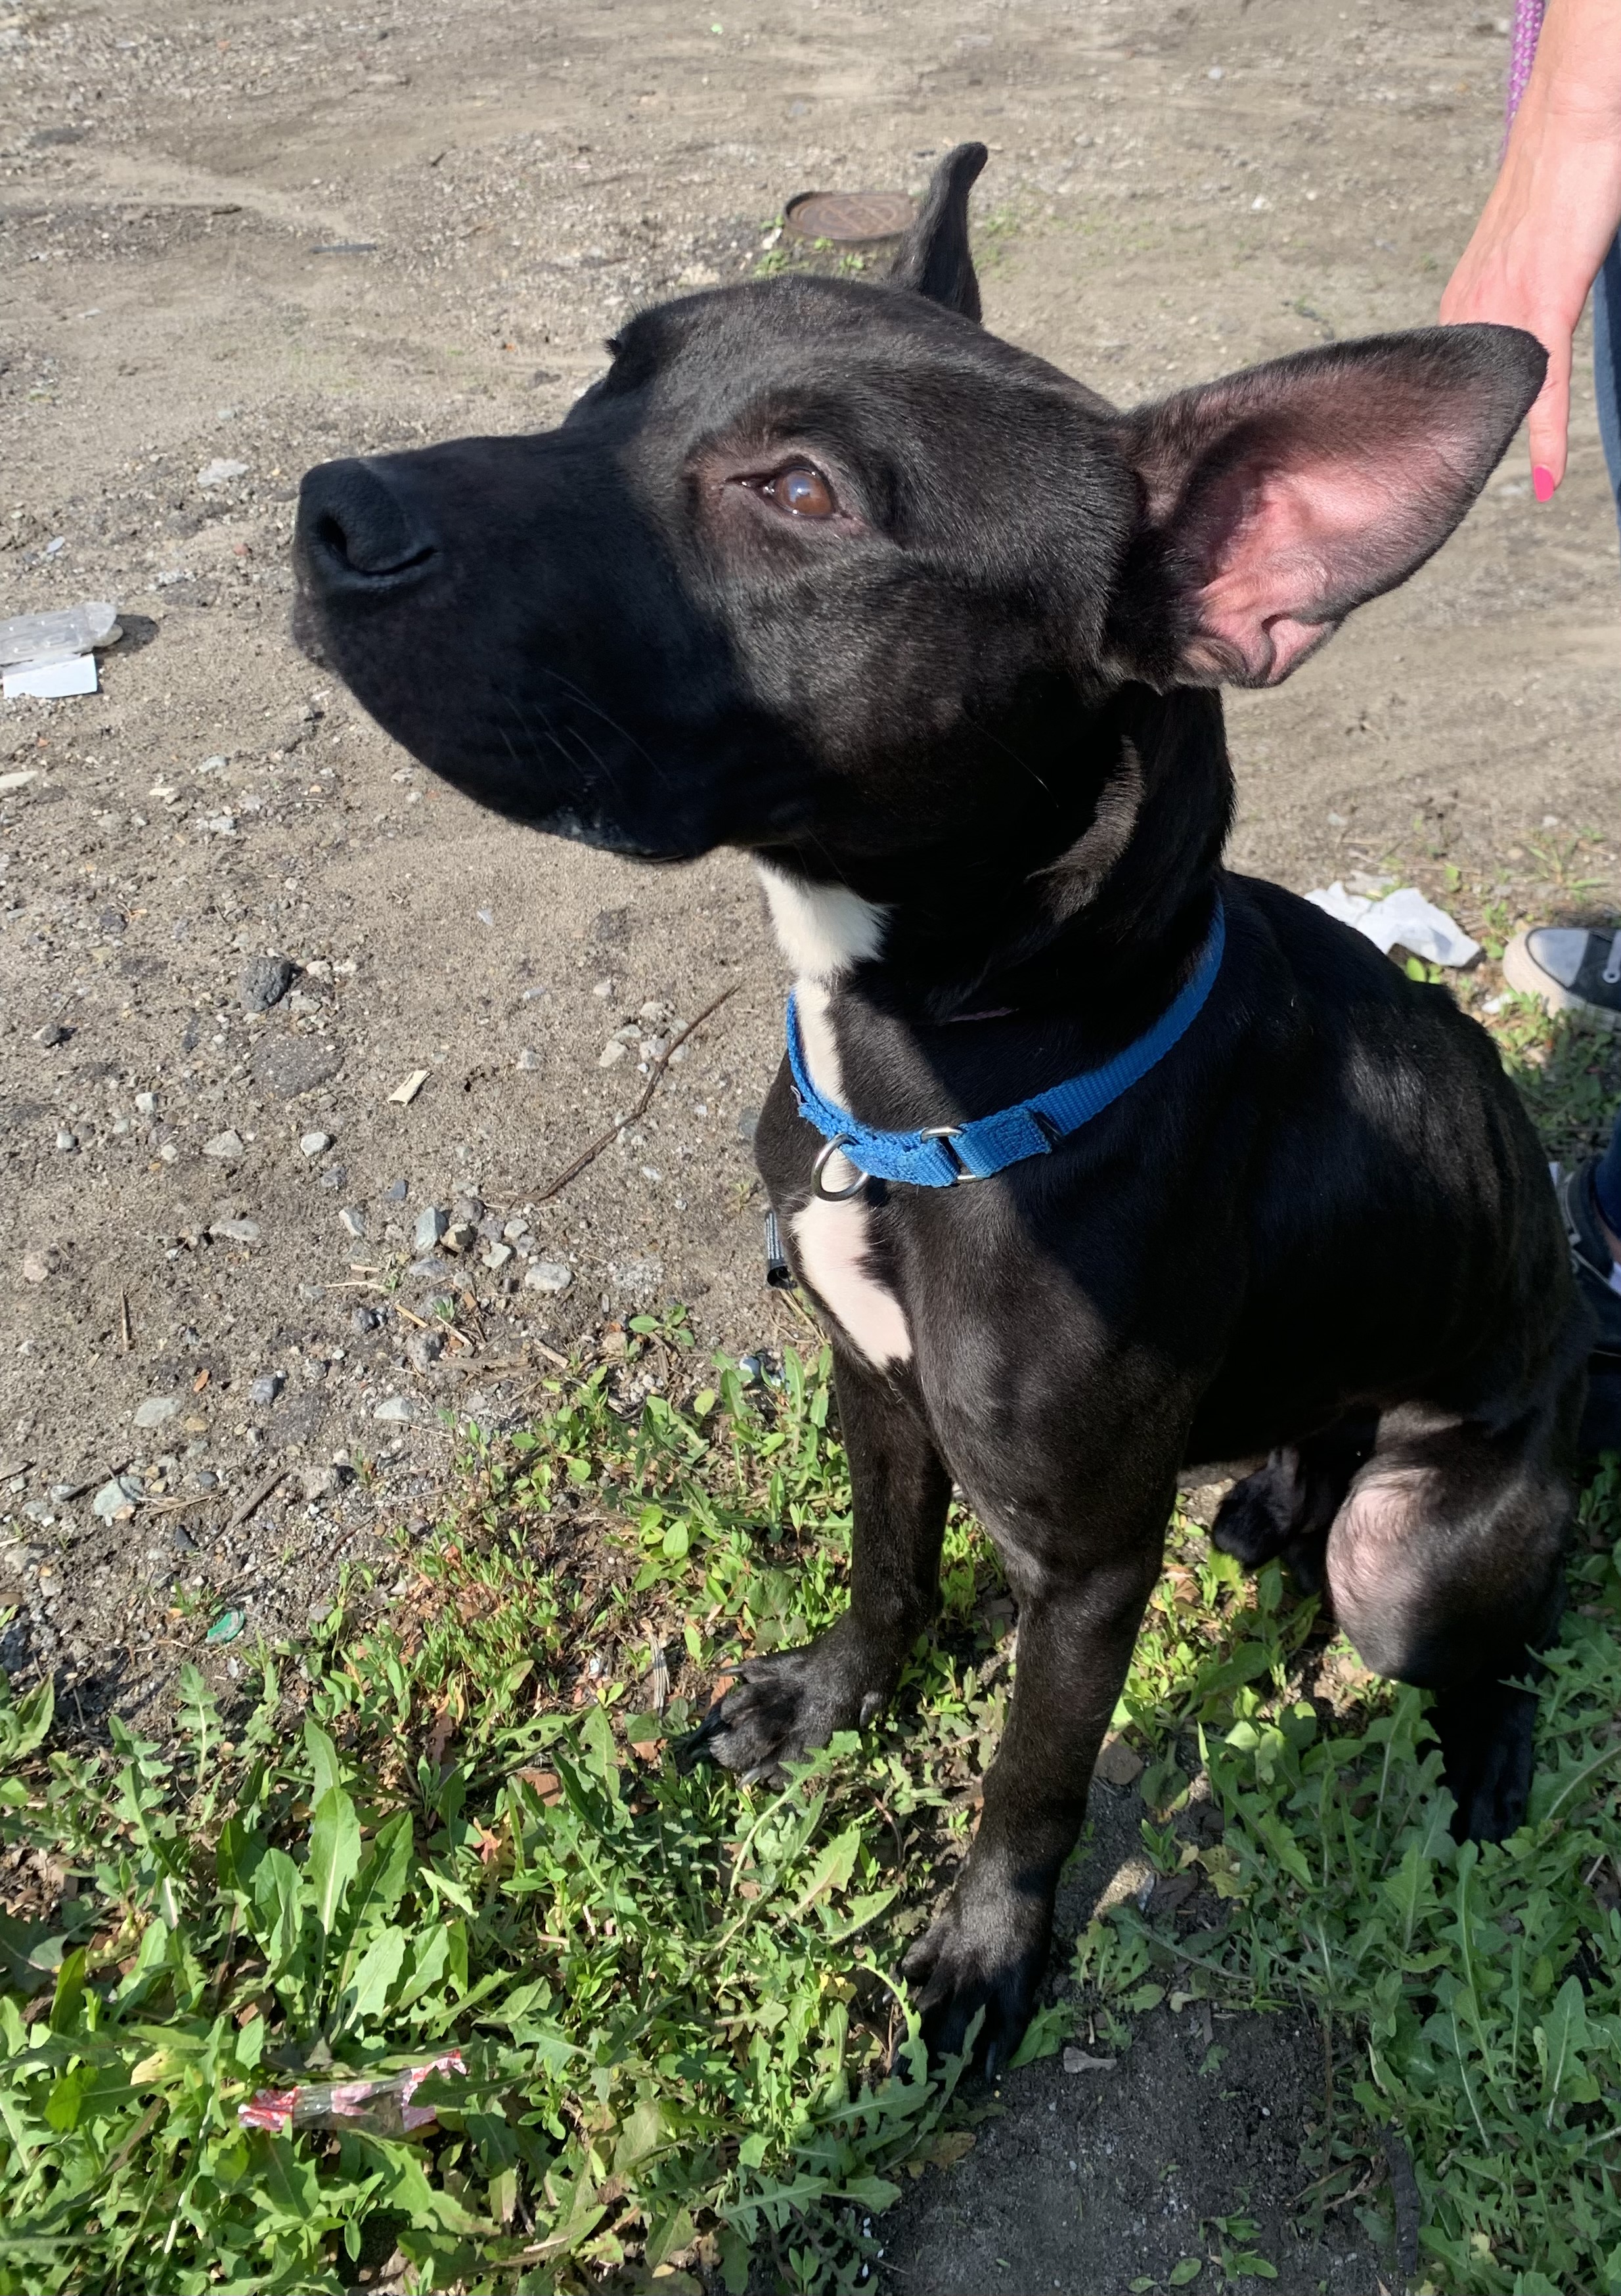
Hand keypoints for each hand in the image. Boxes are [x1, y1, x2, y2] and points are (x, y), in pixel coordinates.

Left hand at [1440, 1, 1620, 493]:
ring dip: (1504, 447)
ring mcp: (1504, 312)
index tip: (1450, 477)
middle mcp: (1470, 314)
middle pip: (1465, 405)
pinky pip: (1546, 386)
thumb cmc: (1554, 181)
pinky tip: (1545, 479)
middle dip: (1466, 454)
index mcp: (1460, 307)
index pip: (1451, 390)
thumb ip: (1511, 303)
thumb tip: (1520, 339)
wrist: (1571, 121)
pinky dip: (1545, 434)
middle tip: (1461, 502)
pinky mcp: (1544, 302)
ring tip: (1510, 494)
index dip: (1455, 434)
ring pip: (1500, 399)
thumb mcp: (1520, 258)